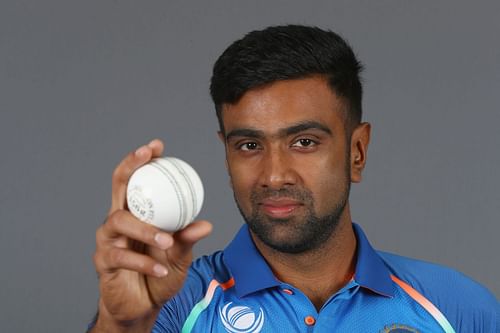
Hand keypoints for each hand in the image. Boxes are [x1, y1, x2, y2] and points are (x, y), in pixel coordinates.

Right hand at [92, 139, 211, 330]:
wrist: (143, 306)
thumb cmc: (159, 275)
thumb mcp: (179, 256)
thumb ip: (187, 240)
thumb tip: (205, 224)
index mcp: (138, 213)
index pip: (136, 180)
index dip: (142, 160)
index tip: (157, 146)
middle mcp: (119, 220)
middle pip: (119, 185)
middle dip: (131, 166)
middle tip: (147, 156)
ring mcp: (109, 240)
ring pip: (119, 221)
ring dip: (145, 229)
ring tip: (167, 241)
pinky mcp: (104, 262)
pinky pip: (122, 257)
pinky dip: (145, 264)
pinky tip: (162, 270)